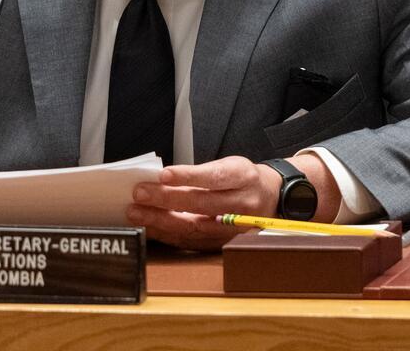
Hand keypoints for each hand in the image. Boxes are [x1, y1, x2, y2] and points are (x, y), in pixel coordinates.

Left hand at [127, 156, 281, 249]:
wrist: (272, 199)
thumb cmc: (243, 179)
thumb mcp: (229, 165)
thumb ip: (200, 173)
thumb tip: (160, 179)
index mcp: (243, 177)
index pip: (213, 177)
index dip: (188, 176)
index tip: (163, 175)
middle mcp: (241, 205)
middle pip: (201, 204)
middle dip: (167, 199)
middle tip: (140, 194)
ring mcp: (234, 229)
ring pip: (194, 227)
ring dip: (161, 221)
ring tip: (136, 213)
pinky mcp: (224, 243)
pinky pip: (193, 242)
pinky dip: (168, 235)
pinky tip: (149, 228)